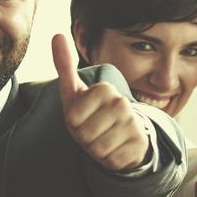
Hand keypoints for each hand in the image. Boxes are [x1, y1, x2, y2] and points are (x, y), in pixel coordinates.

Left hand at [52, 33, 148, 171]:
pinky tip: (116, 149)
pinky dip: (109, 160)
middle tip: (93, 130)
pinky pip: (112, 161)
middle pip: (85, 135)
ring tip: (103, 139)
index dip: (74, 124)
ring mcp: (133, 124)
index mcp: (104, 89)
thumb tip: (57, 35)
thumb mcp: (74, 92)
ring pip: (98, 149)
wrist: (122, 135)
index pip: (73, 118)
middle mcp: (122, 104)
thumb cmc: (91, 113)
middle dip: (85, 138)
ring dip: (96, 149)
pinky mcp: (140, 145)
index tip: (83, 117)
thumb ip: (65, 65)